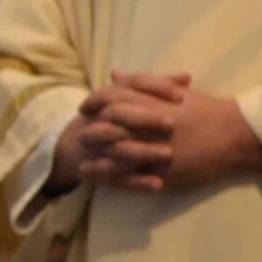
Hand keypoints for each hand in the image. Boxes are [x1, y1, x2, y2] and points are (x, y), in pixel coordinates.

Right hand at [51, 71, 186, 193]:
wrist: (74, 146)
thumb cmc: (111, 118)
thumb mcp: (128, 98)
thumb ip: (157, 88)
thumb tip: (186, 77)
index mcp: (108, 99)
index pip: (128, 85)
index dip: (154, 87)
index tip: (181, 94)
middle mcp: (98, 120)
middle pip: (117, 114)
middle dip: (144, 118)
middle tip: (172, 123)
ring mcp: (96, 148)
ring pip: (117, 149)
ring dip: (142, 151)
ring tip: (169, 154)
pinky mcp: (99, 172)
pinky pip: (116, 178)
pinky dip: (137, 181)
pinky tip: (158, 184)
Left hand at [65, 71, 261, 193]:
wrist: (236, 133)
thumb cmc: (207, 110)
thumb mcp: (173, 92)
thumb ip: (141, 83)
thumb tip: (114, 73)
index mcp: (151, 98)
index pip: (111, 95)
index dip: (93, 101)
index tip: (84, 108)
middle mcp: (149, 119)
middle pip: (107, 122)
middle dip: (89, 129)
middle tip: (80, 136)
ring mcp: (154, 143)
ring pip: (114, 149)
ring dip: (95, 155)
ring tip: (81, 161)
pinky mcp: (162, 165)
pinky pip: (130, 171)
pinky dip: (111, 174)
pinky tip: (100, 178)